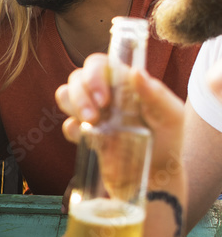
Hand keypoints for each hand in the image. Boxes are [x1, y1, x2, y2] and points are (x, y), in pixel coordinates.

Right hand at [57, 59, 184, 177]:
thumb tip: (136, 72)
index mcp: (123, 83)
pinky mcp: (84, 133)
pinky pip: (67, 125)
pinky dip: (72, 129)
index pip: (98, 64)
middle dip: (80, 96)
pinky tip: (88, 138)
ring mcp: (93, 112)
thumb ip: (156, 93)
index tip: (104, 99)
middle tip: (95, 117)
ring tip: (91, 124)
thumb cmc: (168, 139)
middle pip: (77, 78)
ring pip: (65, 94)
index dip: (94, 75)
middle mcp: (104, 94)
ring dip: (73, 107)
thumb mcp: (171, 115)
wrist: (158, 172)